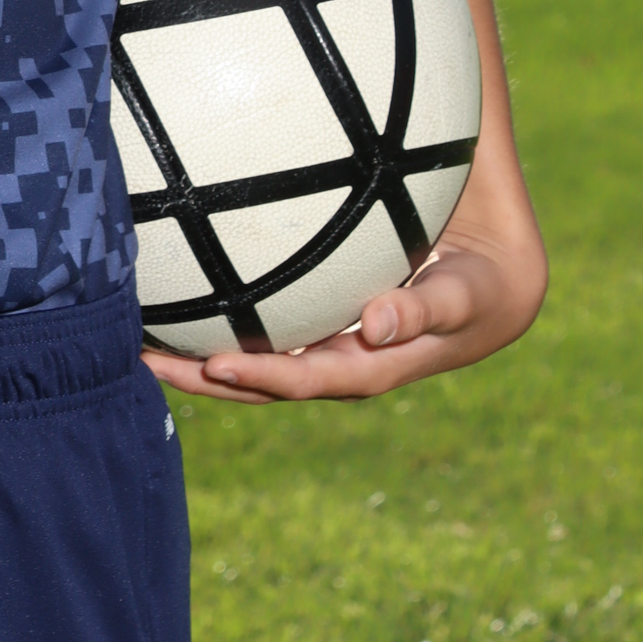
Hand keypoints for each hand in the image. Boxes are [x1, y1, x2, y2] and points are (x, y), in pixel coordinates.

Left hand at [139, 211, 546, 405]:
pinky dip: (228, 321)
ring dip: (206, 356)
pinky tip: (178, 302)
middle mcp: (353, 359)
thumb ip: (429, 306)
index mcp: (386, 363)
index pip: (317, 379)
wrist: (499, 262)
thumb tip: (374, 324)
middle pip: (275, 380)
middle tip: (151, 361)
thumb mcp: (471, 290)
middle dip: (213, 379)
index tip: (217, 365)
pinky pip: (270, 325)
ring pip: (264, 356)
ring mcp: (337, 340)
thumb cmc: (488, 268)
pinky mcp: (325, 317)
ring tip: (143, 343)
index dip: (269, 377)